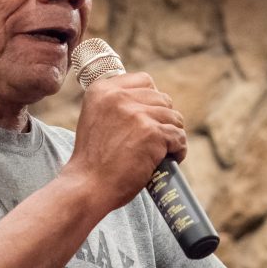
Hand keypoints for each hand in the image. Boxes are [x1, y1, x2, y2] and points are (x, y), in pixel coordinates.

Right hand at [65, 72, 185, 210]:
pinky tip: (171, 160)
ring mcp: (136, 114)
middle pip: (162, 98)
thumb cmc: (93, 161)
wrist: (87, 186)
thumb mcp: (96, 119)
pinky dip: (179, 150)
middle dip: (164, 120)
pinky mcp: (152, 133)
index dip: (152, 100)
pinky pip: (178, 137)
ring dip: (172, 136)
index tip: (149, 119)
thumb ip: (117, 106)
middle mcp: (118, 97)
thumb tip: (152, 101)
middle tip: (156, 141)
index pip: (144, 80)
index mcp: (102, 90)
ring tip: (163, 152)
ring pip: (174, 117)